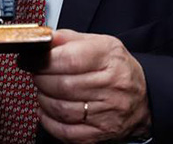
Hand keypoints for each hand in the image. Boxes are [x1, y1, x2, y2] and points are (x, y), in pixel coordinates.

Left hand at [21, 29, 150, 143]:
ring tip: (44, 90)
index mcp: (109, 58)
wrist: (143, 98)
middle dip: (40, 79)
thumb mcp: (99, 43)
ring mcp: (107, 113)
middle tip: (36, 74)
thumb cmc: (116, 68)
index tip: (29, 59)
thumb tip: (43, 38)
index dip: (42, 60)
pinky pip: (65, 132)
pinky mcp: (100, 133)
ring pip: (61, 109)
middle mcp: (111, 86)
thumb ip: (68, 38)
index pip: (69, 59)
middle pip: (62, 85)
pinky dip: (48, 121)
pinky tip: (48, 109)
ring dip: (43, 99)